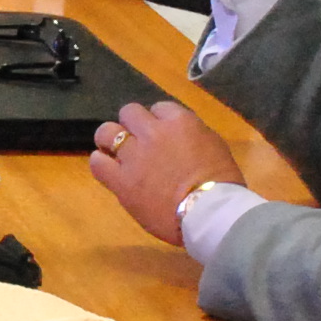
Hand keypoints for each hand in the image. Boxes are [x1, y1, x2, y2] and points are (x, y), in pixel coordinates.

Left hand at [87, 97, 239, 243]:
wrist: (209, 212)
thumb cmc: (222, 182)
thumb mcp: (214, 145)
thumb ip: (193, 134)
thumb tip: (180, 137)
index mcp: (179, 122)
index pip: (159, 108)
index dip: (159, 121)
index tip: (162, 134)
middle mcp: (152, 132)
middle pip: (129, 112)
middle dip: (133, 124)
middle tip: (138, 141)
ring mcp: (134, 156)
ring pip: (107, 132)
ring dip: (111, 139)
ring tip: (116, 152)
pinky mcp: (121, 180)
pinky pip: (98, 163)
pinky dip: (101, 162)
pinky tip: (107, 167)